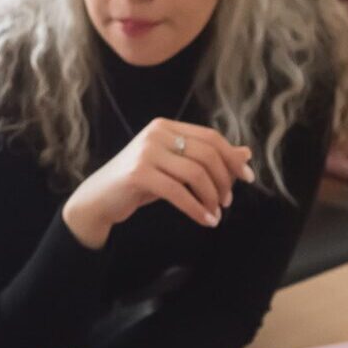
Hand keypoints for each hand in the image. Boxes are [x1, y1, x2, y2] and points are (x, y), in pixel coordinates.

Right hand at [60, 119, 254, 248]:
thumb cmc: (140, 183)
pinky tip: (205, 221)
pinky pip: (178, 192)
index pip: (211, 138)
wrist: (100, 199)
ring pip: (195, 173)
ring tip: (216, 213)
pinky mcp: (139, 174)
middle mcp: (156, 134)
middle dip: (224, 181)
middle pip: (206, 154)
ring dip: (212, 197)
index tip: (247, 178)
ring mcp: (146, 152)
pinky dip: (196, 209)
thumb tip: (246, 154)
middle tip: (227, 202)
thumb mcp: (176, 168)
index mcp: (166, 127)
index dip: (232, 158)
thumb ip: (206, 159)